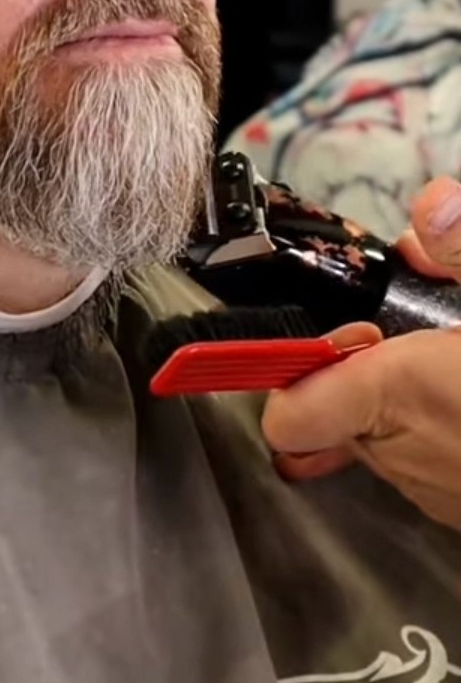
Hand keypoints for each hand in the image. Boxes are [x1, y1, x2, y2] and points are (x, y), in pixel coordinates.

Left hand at [261, 177, 460, 529]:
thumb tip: (429, 216)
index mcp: (405, 395)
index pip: (293, 415)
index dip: (285, 373)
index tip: (333, 334)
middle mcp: (406, 454)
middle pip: (328, 409)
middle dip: (355, 364)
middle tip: (410, 326)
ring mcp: (434, 492)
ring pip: (372, 436)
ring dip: (392, 398)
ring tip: (445, 359)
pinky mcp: (457, 512)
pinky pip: (415, 460)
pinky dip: (428, 428)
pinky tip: (460, 400)